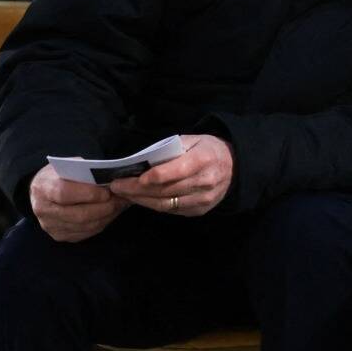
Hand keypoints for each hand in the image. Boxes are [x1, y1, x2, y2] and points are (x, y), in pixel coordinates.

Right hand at [28, 165, 126, 242]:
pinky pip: (86, 232)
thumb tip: (108, 179)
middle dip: (104, 208)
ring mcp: (51, 226)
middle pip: (78, 215)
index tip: (106, 192)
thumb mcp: (68, 166)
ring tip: (119, 205)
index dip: (88, 194)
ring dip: (106, 216)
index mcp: (43, 188)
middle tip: (120, 200)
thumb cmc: (59, 175)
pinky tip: (110, 213)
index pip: (64, 194)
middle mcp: (43, 210)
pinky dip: (102, 223)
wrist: (42, 191)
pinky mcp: (60, 235)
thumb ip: (84, 172)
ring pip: (85, 226)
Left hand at [110, 135, 234, 215]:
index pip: (172, 172)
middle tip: (116, 186)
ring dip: (141, 200)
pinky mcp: (200, 210)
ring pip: (165, 204)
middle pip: (164, 190)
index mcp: (203, 160)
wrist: (235, 167)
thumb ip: (170, 150)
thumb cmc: (208, 149)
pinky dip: (153, 205)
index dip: (148, 177)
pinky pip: (172, 210)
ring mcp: (203, 200)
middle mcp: (204, 182)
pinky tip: (140, 199)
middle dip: (136, 190)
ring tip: (123, 194)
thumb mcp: (192, 140)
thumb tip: (144, 161)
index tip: (126, 177)